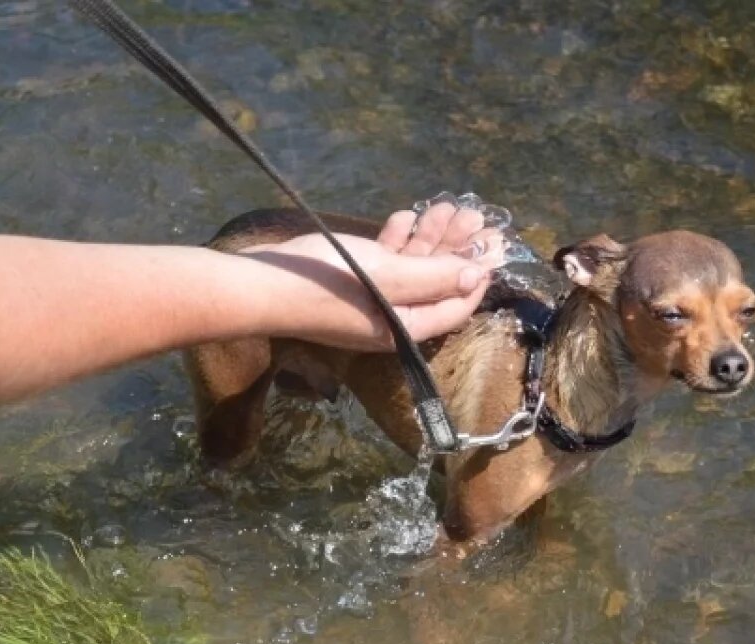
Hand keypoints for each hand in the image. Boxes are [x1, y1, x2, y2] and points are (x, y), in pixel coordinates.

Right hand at [241, 202, 503, 349]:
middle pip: (436, 283)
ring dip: (431, 237)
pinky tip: (405, 217)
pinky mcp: (350, 281)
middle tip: (475, 213)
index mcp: (406, 327)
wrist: (259, 283)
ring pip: (411, 268)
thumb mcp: (388, 276)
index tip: (495, 243)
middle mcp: (392, 318)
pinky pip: (384, 263)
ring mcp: (370, 300)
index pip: (456, 305)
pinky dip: (398, 240)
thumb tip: (476, 276)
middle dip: (457, 248)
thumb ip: (434, 277)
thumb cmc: (326, 282)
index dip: (478, 275)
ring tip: (448, 206)